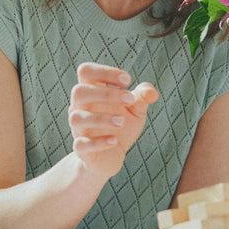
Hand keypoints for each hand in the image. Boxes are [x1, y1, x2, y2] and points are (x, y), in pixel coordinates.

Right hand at [68, 62, 159, 179]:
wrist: (110, 157)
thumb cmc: (120, 126)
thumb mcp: (136, 110)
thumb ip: (143, 98)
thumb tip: (151, 92)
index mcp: (91, 93)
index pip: (86, 71)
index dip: (105, 71)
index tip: (127, 80)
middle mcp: (80, 108)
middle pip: (78, 91)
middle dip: (105, 93)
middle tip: (130, 99)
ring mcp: (78, 129)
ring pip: (77, 118)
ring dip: (101, 118)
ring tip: (122, 122)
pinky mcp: (81, 149)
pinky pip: (81, 144)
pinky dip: (99, 142)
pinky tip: (115, 140)